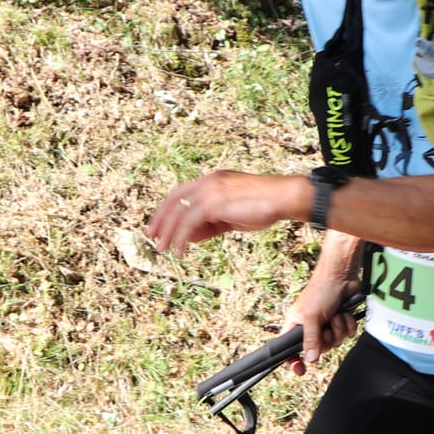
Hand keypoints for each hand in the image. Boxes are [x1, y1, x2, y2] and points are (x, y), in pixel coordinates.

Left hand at [144, 171, 306, 257]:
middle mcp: (207, 182)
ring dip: (169, 233)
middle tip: (151, 237)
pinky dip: (181, 239)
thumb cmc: (263, 207)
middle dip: (160, 220)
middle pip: (174, 200)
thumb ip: (211, 224)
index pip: (181, 193)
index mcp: (212, 181)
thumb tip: (191, 237)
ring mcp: (209, 191)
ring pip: (179, 213)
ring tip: (163, 250)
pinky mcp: (212, 203)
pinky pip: (189, 223)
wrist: (282, 198)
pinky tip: (181, 252)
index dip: (168, 209)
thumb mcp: (231, 216)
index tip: (160, 226)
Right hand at [282, 275, 358, 373]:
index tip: (300, 370)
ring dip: (339, 329)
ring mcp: (326, 325)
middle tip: (327, 326)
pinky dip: (348, 325)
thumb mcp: (312, 317)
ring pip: (335, 342)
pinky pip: (347, 334)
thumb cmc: (321, 290)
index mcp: (296, 324)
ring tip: (336, 315)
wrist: (342, 276)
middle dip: (327, 337)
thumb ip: (311, 340)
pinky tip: (345, 314)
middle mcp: (310, 326)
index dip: (294, 360)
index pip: (290, 348)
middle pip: (319, 348)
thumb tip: (310, 359)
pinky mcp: (341, 321)